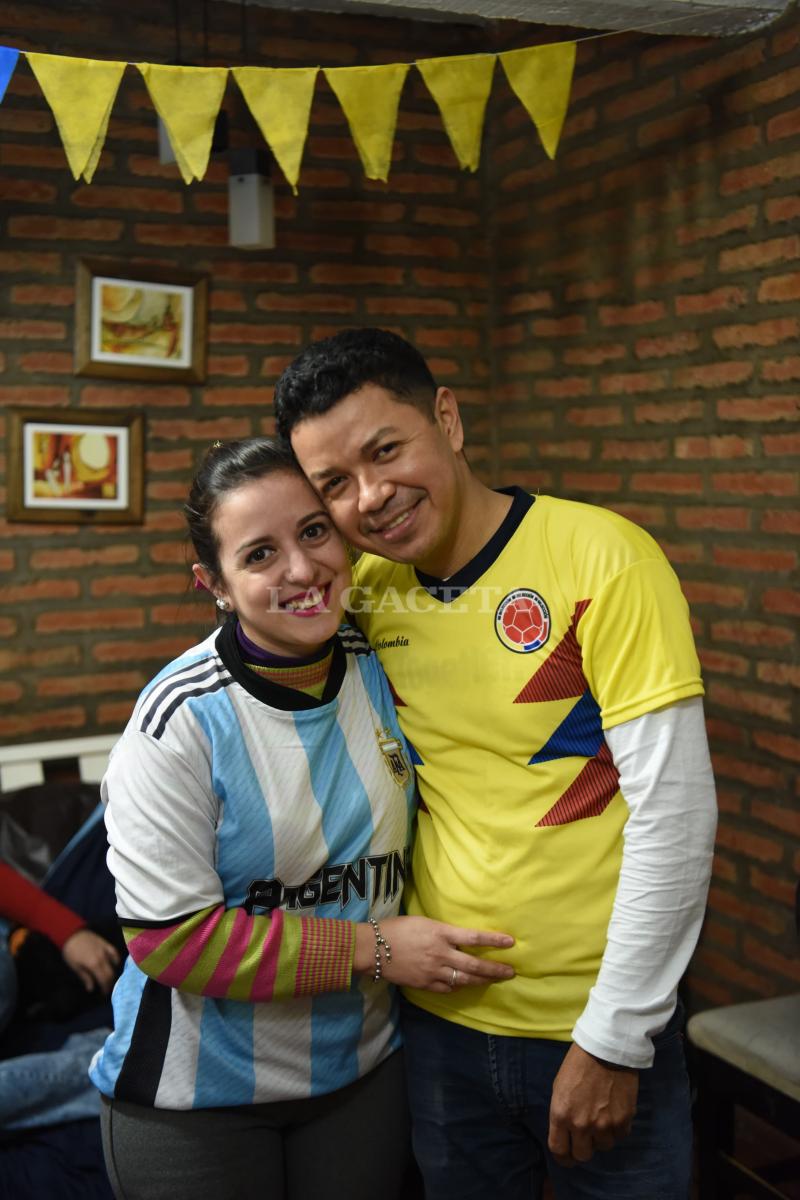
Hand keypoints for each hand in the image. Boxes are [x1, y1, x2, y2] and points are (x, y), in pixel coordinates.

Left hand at [62, 929, 119, 993]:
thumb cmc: (71, 952)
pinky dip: (116, 960)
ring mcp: (106, 950)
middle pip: (111, 973)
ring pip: (115, 964)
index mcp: (95, 964)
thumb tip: (91, 988)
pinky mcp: (107, 944)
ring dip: (114, 973)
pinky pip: (115, 953)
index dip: (105, 988)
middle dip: (110, 983)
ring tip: (110, 979)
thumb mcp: (75, 966)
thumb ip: (85, 977)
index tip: (104, 994)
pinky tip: (115, 964)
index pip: (104, 979)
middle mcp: (103, 958)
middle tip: (107, 989)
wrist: (72, 934)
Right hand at [354, 916, 513, 990]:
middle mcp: (441, 954)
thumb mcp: (423, 922)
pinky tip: (464, 985)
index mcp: (440, 934)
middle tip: (510, 972)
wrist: (373, 948)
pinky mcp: (425, 984)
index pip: (474, 937)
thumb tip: (459, 938)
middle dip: (495, 970)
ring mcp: (433, 972)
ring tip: (493, 980)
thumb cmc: (396, 928)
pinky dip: (458, 987)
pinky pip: (447, 989)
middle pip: (474, 965)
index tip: (510, 942)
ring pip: (464, 980)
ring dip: (481, 981)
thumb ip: (442, 932)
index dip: (494, 940)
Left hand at [548, 1043, 638, 1166]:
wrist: (606, 1049)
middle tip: (586, 1139)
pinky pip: (620, 1136)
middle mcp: (581, 1124)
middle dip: (582, 1149)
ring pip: (603, 1147)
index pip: (559, 1150)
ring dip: (602, 1137)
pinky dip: (617, 1129)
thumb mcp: (560, 1088)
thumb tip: (567, 1132)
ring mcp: (604, 1124)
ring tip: (602, 1119)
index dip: (563, 1158)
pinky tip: (615, 1114)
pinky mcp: (623, 1120)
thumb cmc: (578, 1064)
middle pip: (582, 1155)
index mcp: (561, 1114)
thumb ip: (562, 1113)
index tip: (567, 1157)